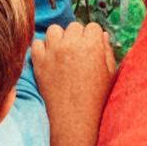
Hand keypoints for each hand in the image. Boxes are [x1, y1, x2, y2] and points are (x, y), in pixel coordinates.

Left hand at [32, 22, 115, 145]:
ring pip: (54, 30)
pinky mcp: (39, 61)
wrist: (74, 119)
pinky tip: (49, 60)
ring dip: (58, 38)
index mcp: (93, 45)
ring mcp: (53, 51)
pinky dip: (42, 49)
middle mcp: (72, 44)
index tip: (91, 48)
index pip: (93, 27)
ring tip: (62, 53)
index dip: (93, 38)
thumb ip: (107, 51)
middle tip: (77, 53)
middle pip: (74, 26)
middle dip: (76, 37)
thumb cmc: (96, 98)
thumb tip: (101, 35)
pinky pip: (37, 43)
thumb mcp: (110, 74)